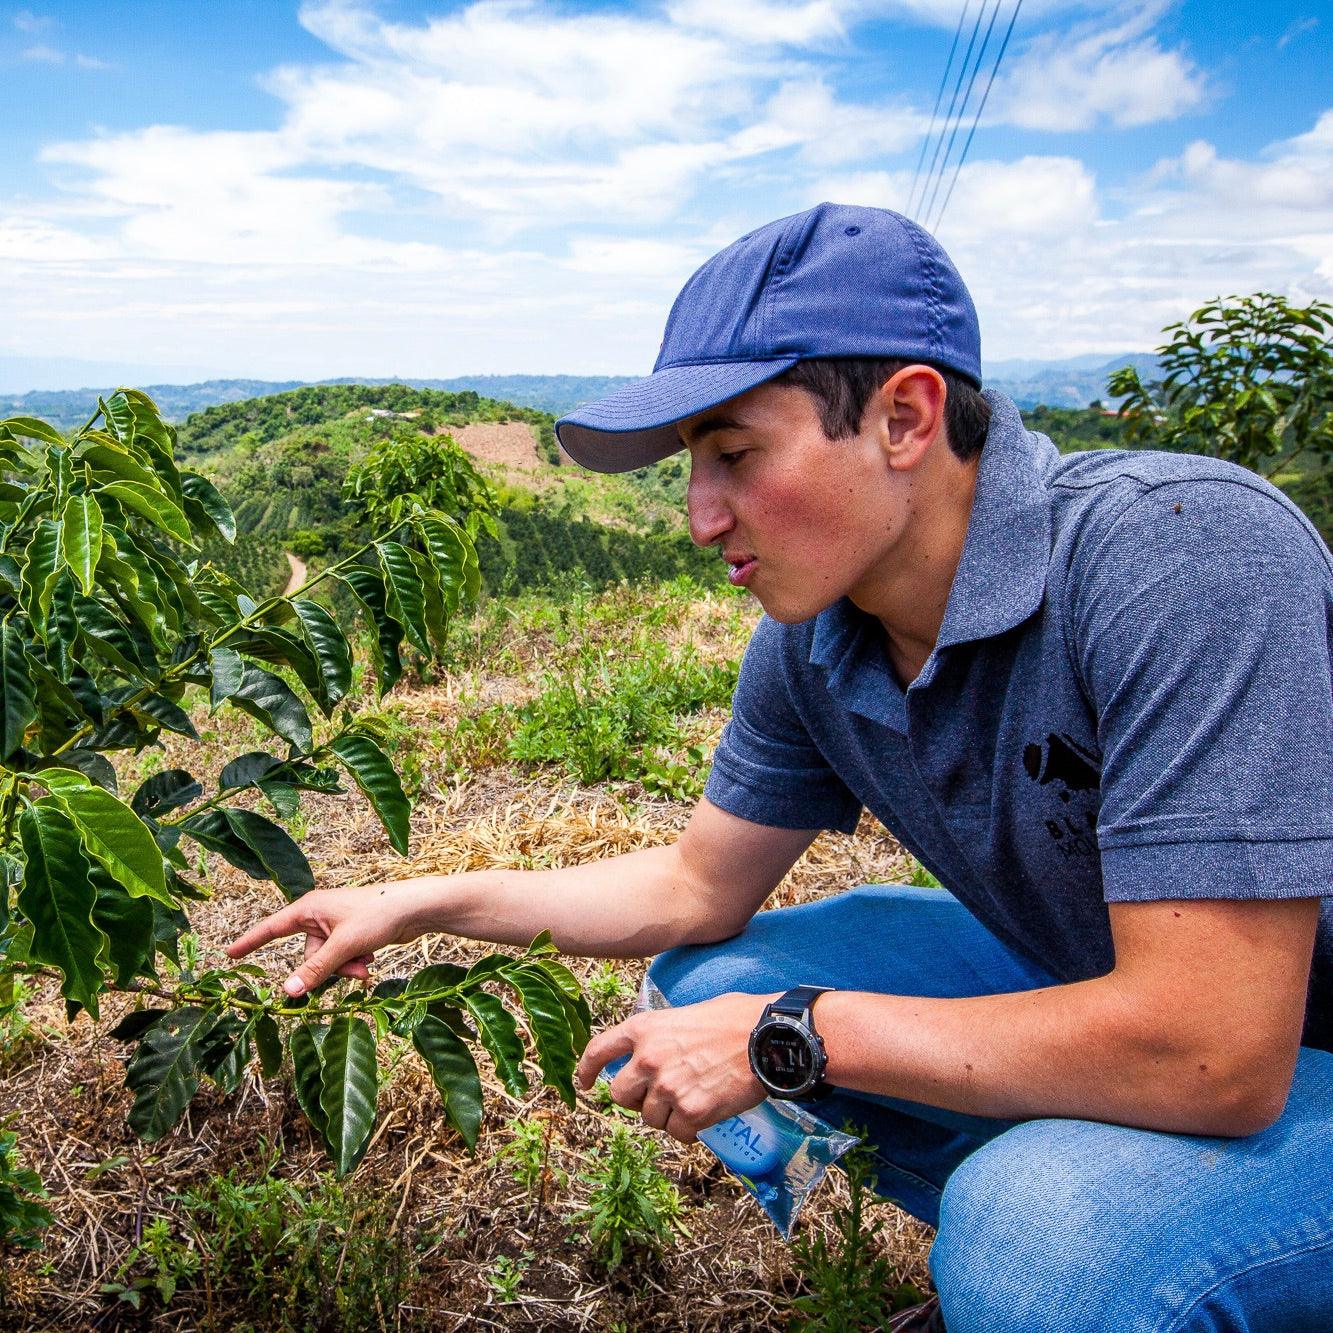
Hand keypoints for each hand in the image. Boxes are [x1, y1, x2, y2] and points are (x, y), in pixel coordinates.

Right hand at [225, 878, 437, 996]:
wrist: (415, 908)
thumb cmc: (378, 916)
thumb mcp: (344, 945)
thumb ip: (315, 970)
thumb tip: (287, 993)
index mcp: (309, 908)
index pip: (271, 928)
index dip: (250, 942)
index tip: (228, 954)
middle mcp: (319, 916)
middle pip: (308, 955)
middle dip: (328, 967)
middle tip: (353, 964)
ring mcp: (335, 926)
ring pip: (327, 961)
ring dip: (345, 967)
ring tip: (367, 960)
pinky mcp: (351, 935)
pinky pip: (342, 959)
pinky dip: (355, 962)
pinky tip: (372, 955)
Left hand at [575, 992, 778, 1142]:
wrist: (767, 1036)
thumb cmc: (733, 1019)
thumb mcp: (685, 1015)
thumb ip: (660, 1037)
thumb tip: (653, 1056)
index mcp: (644, 1028)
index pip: (599, 1051)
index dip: (585, 1070)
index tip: (583, 1085)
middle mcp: (649, 1058)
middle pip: (620, 1095)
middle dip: (637, 1099)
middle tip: (662, 1095)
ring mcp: (668, 1086)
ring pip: (650, 1119)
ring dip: (668, 1115)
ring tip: (695, 1097)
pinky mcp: (692, 1111)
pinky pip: (678, 1133)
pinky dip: (691, 1130)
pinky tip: (707, 1114)